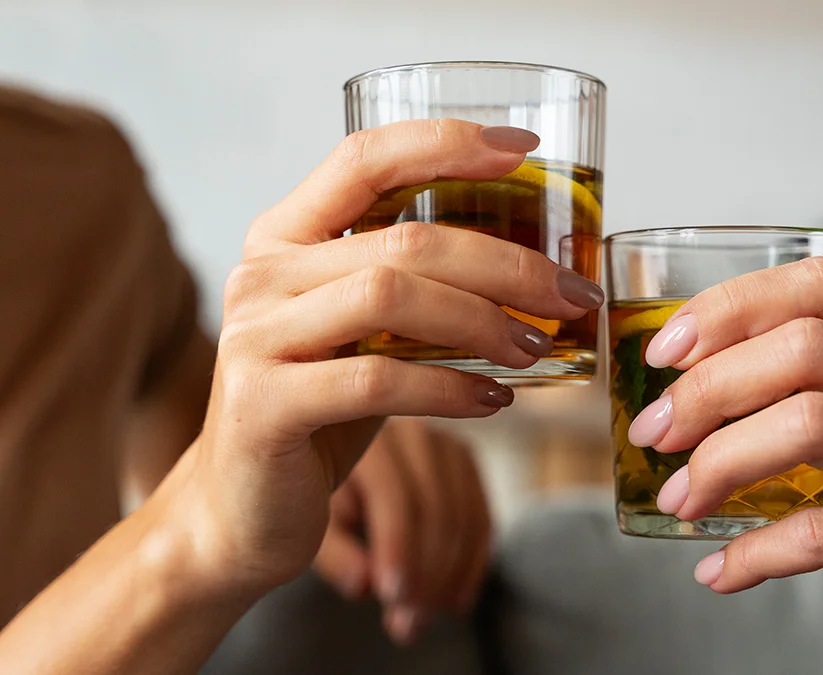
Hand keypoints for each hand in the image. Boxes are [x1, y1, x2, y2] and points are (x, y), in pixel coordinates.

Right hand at [176, 119, 601, 597]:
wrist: (243, 508)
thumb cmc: (323, 411)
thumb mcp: (366, 334)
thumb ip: (419, 291)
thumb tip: (535, 271)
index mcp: (286, 236)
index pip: (365, 159)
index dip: (446, 144)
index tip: (527, 151)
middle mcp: (262, 273)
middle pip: (404, 239)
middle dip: (506, 263)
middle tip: (573, 294)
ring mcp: (255, 336)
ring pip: (390, 297)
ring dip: (483, 322)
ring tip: (535, 348)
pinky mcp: (264, 405)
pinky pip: (376, 381)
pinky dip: (450, 389)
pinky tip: (495, 401)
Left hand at [314, 417, 490, 644]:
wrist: (292, 484)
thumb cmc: (286, 507)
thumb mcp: (294, 524)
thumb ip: (331, 551)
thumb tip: (363, 584)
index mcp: (356, 431)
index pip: (395, 494)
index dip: (399, 547)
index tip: (392, 594)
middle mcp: (405, 429)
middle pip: (435, 505)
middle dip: (425, 571)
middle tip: (406, 621)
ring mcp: (437, 440)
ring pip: (463, 514)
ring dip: (448, 576)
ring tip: (418, 619)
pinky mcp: (458, 459)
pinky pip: (480, 515)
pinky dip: (471, 564)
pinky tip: (453, 601)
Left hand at [627, 257, 822, 673]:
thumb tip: (692, 382)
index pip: (820, 285)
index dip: (730, 306)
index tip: (667, 351)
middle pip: (805, 347)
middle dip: (707, 387)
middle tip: (657, 432)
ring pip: (810, 423)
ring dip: (720, 462)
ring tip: (680, 497)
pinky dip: (755, 553)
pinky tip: (723, 569)